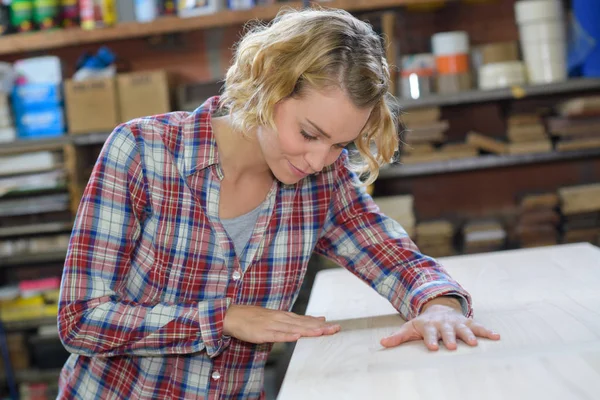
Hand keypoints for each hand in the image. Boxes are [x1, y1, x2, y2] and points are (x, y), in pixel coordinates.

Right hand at [223, 304, 340, 343]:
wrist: (234, 316)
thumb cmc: (255, 318)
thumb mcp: (277, 317)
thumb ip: (295, 320)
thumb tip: (314, 320)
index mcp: (285, 317)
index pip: (306, 320)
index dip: (321, 324)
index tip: (336, 326)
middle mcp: (281, 319)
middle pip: (304, 324)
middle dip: (320, 327)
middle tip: (336, 328)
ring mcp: (273, 325)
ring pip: (294, 329)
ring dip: (307, 330)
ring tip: (321, 332)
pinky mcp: (263, 333)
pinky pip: (277, 335)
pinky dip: (287, 336)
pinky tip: (296, 336)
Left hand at [380, 298, 499, 350]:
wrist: (438, 308)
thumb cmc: (423, 324)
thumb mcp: (409, 328)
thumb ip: (398, 337)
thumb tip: (382, 344)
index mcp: (429, 326)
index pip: (430, 333)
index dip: (431, 339)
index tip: (433, 347)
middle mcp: (444, 324)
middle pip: (447, 331)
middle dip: (450, 338)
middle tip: (453, 346)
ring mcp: (457, 323)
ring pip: (464, 329)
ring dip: (469, 335)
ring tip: (475, 344)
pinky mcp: (468, 323)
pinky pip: (479, 327)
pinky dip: (487, 331)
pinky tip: (497, 337)